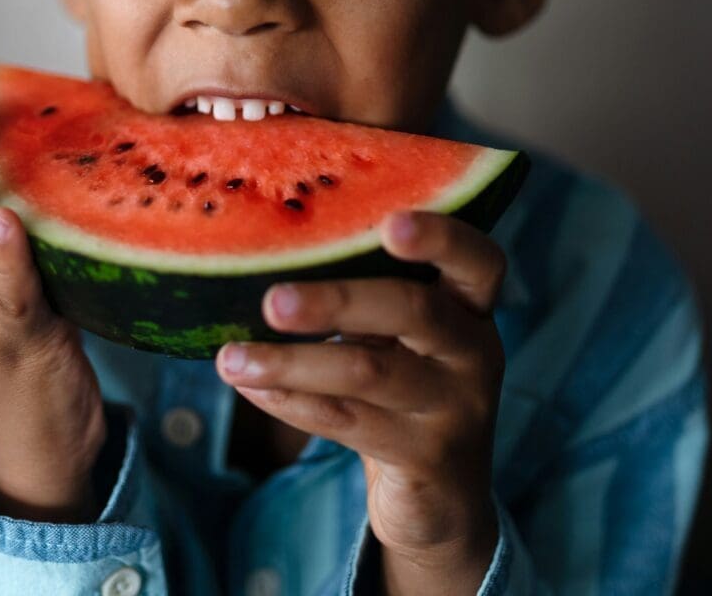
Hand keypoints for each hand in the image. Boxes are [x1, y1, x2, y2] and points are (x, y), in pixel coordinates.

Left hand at [215, 210, 505, 594]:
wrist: (442, 488)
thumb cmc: (407, 379)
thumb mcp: (404, 332)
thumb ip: (368, 288)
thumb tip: (272, 250)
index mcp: (472, 305)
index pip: (480, 260)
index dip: (440, 237)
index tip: (389, 223)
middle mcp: (474, 352)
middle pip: (413, 310)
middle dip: (337, 301)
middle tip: (272, 302)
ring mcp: (455, 408)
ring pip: (368, 373)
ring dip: (291, 363)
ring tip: (232, 358)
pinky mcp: (425, 457)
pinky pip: (347, 422)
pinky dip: (290, 401)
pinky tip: (250, 386)